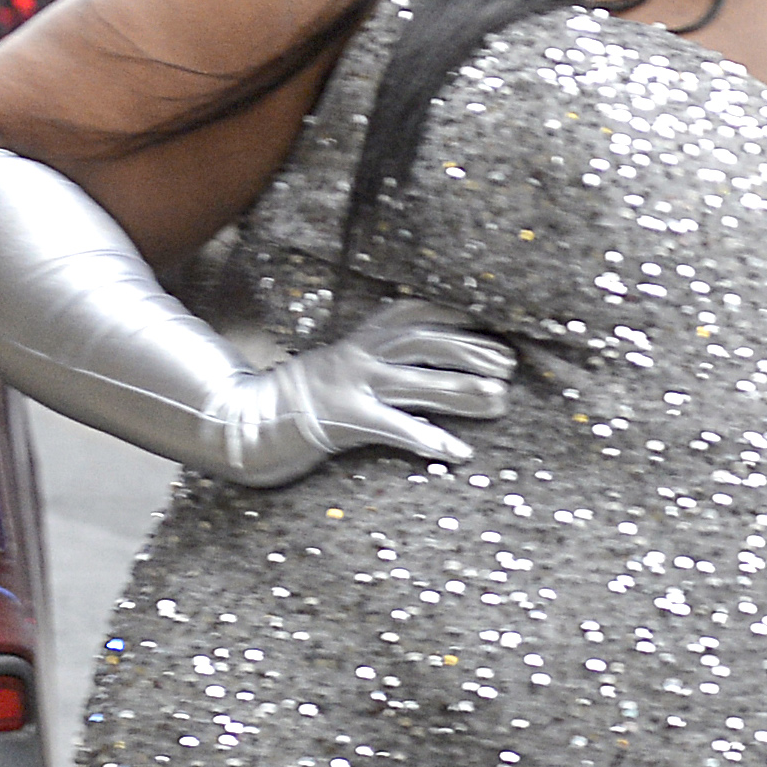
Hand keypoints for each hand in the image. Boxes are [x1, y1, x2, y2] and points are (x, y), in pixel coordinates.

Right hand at [276, 299, 515, 466]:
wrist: (256, 416)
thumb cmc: (311, 391)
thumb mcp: (345, 357)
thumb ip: (382, 348)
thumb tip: (439, 352)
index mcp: (363, 336)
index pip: (416, 314)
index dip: (455, 318)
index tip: (490, 326)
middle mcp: (362, 354)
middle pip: (426, 344)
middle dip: (472, 352)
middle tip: (510, 366)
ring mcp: (354, 385)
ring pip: (418, 383)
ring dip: (463, 390)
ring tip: (501, 399)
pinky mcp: (348, 419)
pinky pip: (396, 428)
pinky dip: (430, 439)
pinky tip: (459, 452)